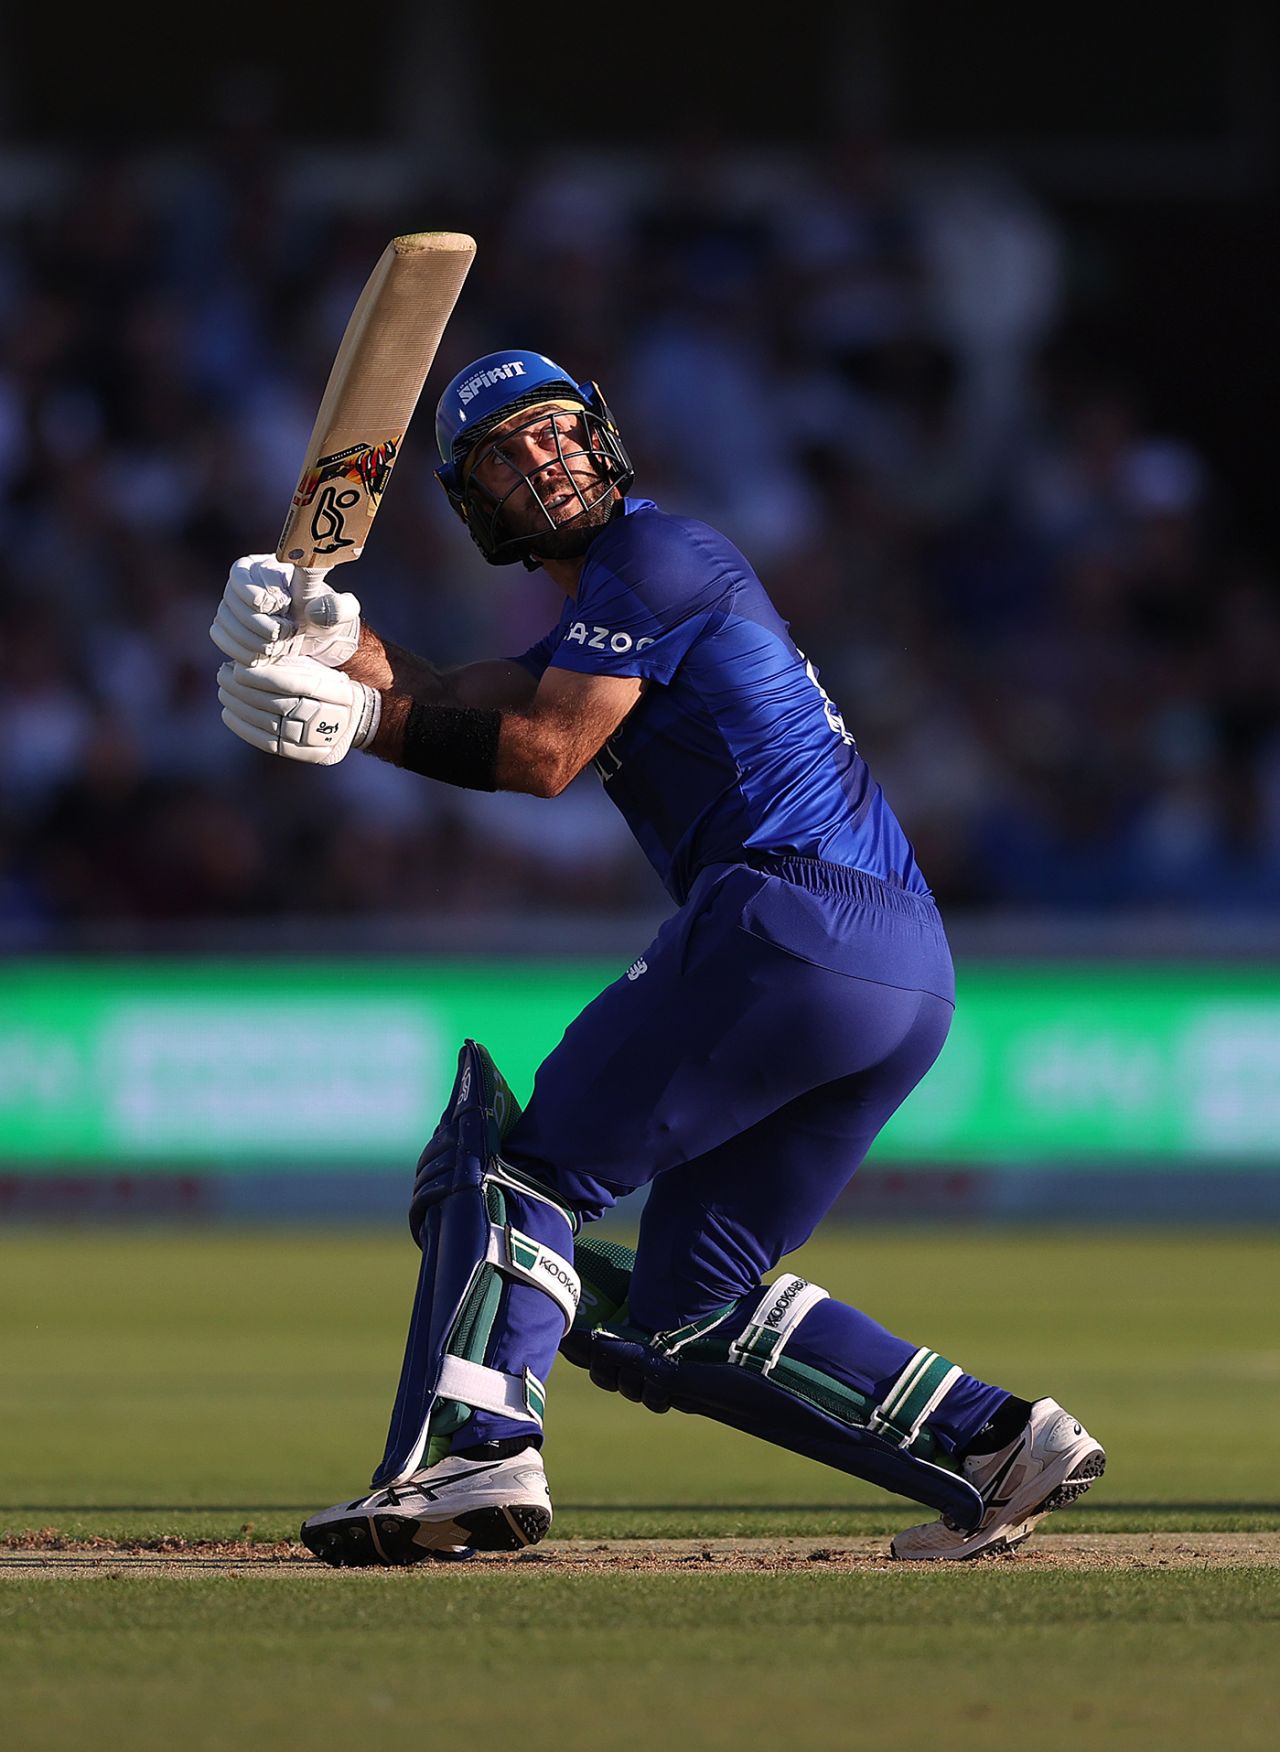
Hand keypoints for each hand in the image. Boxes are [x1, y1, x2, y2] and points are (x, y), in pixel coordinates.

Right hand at [210, 555, 361, 668]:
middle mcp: (243, 582)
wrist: (317, 641)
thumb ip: (337, 608)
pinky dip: (242, 651)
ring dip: (253, 640)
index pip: (242, 576)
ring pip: (224, 620)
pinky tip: (267, 656)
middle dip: (260, 624)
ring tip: (282, 646)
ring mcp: (230, 604)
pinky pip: (220, 637)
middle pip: (230, 601)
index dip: (261, 597)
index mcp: (266, 565)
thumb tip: (311, 612)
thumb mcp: (342, 612)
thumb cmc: (328, 619)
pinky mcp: (226, 626)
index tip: (286, 608)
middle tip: (289, 633)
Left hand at [217, 657, 380, 766]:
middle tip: (224, 675)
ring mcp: (322, 739)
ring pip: (274, 725)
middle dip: (247, 691)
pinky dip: (245, 729)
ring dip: (241, 708)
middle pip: (283, 705)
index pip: (297, 684)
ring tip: (224, 691)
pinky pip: (272, 744)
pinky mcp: (310, 754)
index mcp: (338, 690)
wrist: (356, 718)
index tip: (240, 668)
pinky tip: (229, 714)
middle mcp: (333, 716)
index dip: (266, 678)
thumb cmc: (327, 683)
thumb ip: (291, 662)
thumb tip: (251, 656)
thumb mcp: (318, 665)